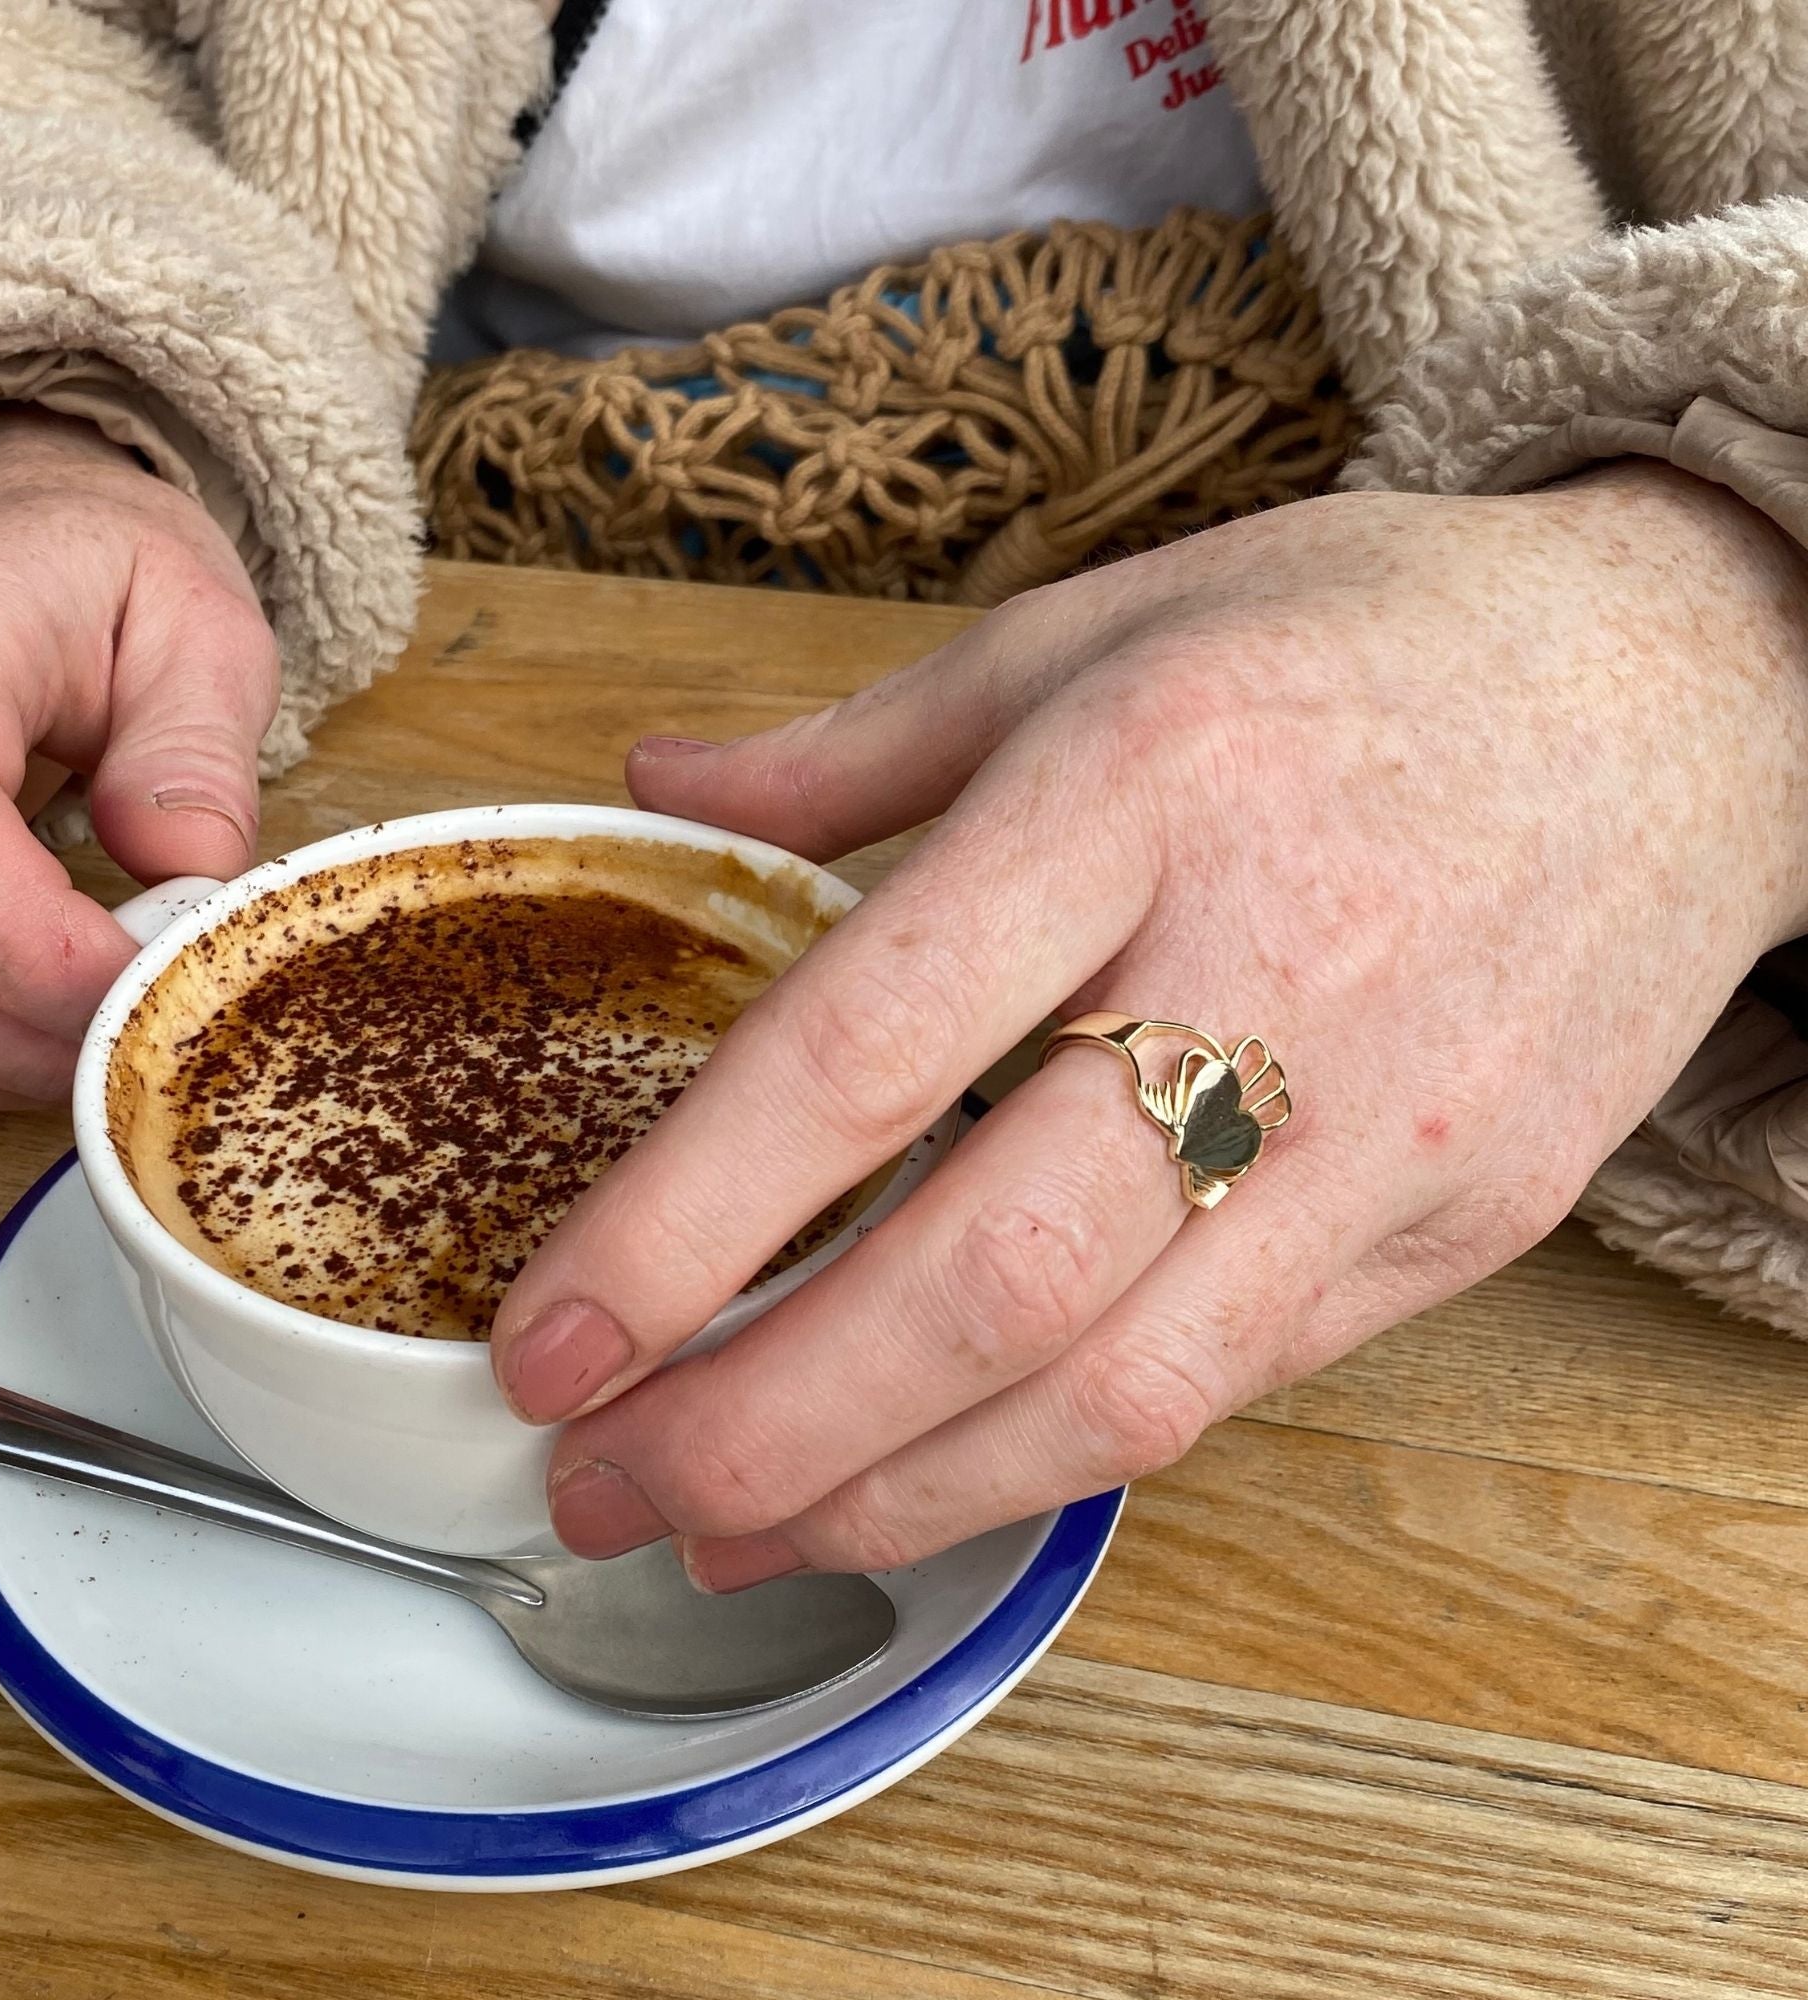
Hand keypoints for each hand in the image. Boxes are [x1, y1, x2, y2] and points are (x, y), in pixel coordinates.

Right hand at [0, 406, 276, 1107]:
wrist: (22, 557)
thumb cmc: (116, 591)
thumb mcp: (204, 632)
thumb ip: (198, 750)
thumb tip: (187, 872)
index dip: (31, 945)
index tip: (150, 980)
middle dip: (18, 1035)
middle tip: (147, 1031)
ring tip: (100, 1033)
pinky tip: (32, 1029)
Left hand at [490, 462, 1807, 1587]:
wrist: (1684, 695)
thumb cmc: (1364, 643)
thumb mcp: (1094, 626)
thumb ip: (856, 744)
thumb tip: (655, 789)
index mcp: (1137, 789)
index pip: (865, 1050)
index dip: (682, 1225)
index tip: (549, 1334)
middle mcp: (1267, 972)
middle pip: (985, 1275)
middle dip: (763, 1423)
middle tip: (605, 1480)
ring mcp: (1385, 1130)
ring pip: (1114, 1387)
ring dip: (891, 1495)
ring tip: (728, 1527)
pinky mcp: (1459, 1226)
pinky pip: (1229, 1384)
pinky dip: (1048, 1457)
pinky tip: (925, 1475)